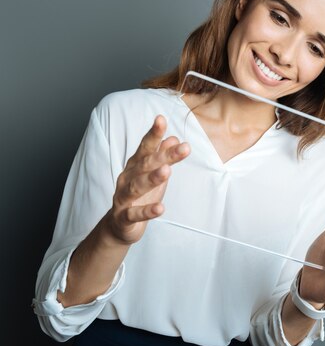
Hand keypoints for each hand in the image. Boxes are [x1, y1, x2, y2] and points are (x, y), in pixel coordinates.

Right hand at [104, 115, 189, 244]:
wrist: (119, 226)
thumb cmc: (139, 196)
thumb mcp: (152, 174)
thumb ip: (161, 157)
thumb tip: (173, 138)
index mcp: (135, 166)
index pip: (145, 147)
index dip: (153, 133)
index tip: (161, 119)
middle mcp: (127, 178)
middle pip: (146, 164)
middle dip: (164, 155)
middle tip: (184, 146)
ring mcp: (123, 198)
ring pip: (136, 186)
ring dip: (152, 179)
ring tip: (168, 171)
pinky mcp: (123, 217)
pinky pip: (135, 214)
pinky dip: (147, 211)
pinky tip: (161, 208)